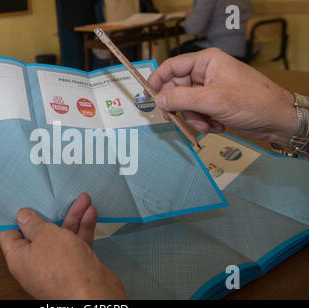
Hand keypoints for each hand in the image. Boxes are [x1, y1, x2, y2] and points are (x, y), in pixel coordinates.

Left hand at [0, 193, 125, 299]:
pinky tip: (90, 214)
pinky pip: (77, 244)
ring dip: (73, 218)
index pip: (10, 236)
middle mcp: (36, 264)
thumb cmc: (66, 271)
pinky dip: (83, 229)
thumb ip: (34, 224)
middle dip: (52, 214)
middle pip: (41, 233)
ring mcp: (57, 266)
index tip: (24, 204)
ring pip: (62, 236)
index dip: (16, 219)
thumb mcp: (45, 236)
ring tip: (83, 201)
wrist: (94, 296)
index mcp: (19, 259)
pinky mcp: (76, 267)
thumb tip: (23, 216)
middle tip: (57, 198)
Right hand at [147, 48, 296, 145]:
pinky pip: (197, 113)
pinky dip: (203, 122)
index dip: (158, 81)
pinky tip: (217, 126)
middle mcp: (206, 73)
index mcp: (206, 62)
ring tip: (209, 125)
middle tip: (180, 120)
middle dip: (181, 108)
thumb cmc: (252, 102)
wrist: (277, 120)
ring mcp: (210, 89)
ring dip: (194, 118)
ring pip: (186, 105)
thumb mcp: (213, 100)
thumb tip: (158, 99)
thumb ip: (182, 99)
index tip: (148, 97)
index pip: (172, 67)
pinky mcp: (215, 104)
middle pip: (177, 90)